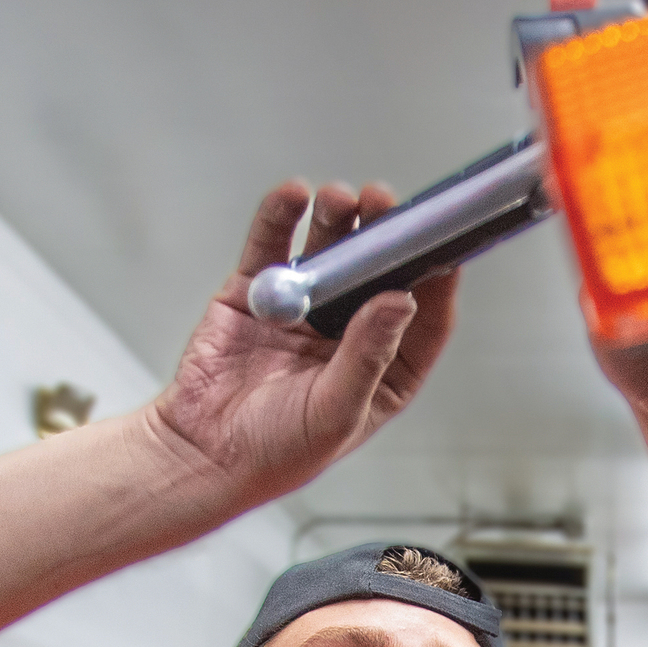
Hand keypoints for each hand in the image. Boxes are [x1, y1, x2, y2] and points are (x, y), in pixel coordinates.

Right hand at [146, 182, 460, 506]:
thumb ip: (368, 355)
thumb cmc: (277, 450)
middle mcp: (350, 333)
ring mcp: (304, 308)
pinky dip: (281, 216)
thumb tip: (401, 301)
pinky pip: (272, 245)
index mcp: (385, 369)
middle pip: (377, 273)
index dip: (436, 281)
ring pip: (329, 250)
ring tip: (340, 197)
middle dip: (383, 235)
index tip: (444, 245)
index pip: (424, 320)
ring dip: (336, 219)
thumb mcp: (335, 410)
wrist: (202, 452)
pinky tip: (293, 195)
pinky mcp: (257, 293)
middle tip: (383, 202)